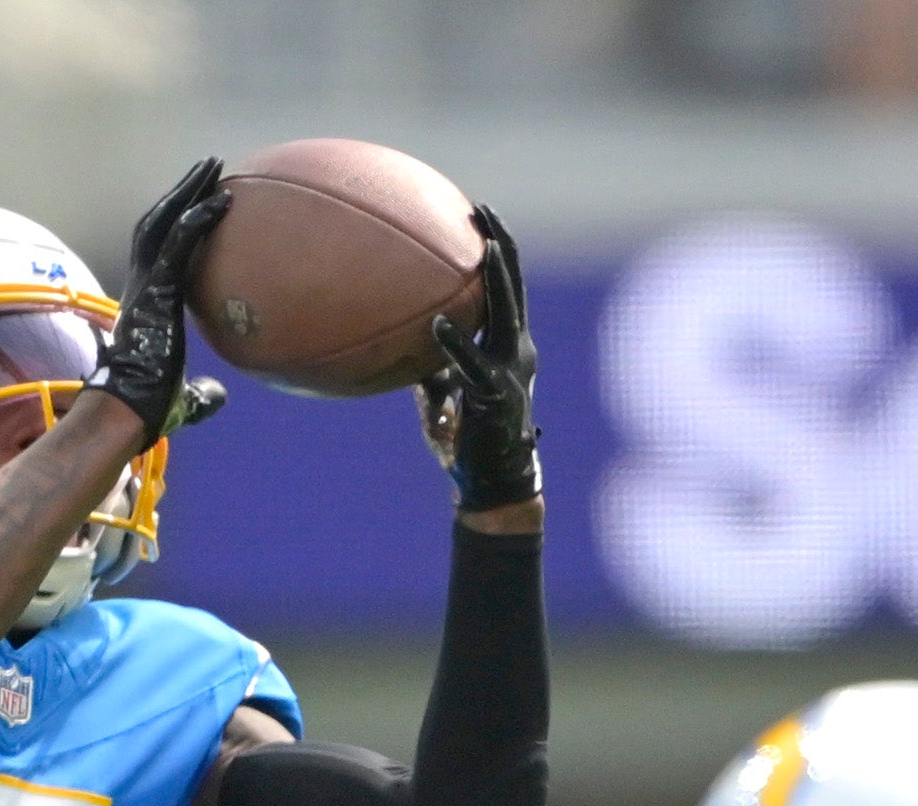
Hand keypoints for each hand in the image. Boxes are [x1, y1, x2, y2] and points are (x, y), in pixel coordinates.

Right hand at [97, 157, 234, 439]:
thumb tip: (218, 396)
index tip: (199, 203)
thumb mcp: (182, 395)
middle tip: (209, 168)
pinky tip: (223, 202)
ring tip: (214, 167)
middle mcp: (140, 284)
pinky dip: (199, 220)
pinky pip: (180, 245)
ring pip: (163, 223)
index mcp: (145, 302)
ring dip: (188, 190)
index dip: (176, 222)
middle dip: (181, 191)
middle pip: (157, 223)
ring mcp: (145, 285)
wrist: (127, 411)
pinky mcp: (157, 291)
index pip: (158, 250)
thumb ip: (200, 390)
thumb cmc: (148, 409)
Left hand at [420, 206, 539, 512]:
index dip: (497, 250)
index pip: (506, 288)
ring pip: (506, 314)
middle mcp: (517, 351)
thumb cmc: (467, 437)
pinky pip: (473, 365)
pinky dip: (456, 345)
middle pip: (513, 287)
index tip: (479, 215)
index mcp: (508, 345)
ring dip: (496, 278)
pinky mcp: (496, 398)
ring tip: (482, 246)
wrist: (494, 482)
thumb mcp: (444, 391)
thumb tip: (400, 340)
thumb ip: (430, 362)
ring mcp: (511, 372)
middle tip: (485, 210)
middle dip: (502, 245)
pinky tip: (437, 325)